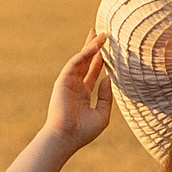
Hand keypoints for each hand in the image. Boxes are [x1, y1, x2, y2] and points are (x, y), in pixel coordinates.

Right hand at [45, 31, 113, 148]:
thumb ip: (106, 96)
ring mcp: (68, 82)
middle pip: (85, 61)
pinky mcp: (62, 81)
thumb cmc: (83, 132)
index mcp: (83, 93)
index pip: (93, 72)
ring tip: (100, 34)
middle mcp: (75, 85)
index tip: (108, 49)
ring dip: (90, 46)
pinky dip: (84, 54)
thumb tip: (109, 78)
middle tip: (102, 33)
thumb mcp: (101, 114)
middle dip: (93, 47)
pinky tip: (94, 47)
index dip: (100, 60)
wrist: (66, 138)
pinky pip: (74, 63)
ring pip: (81, 59)